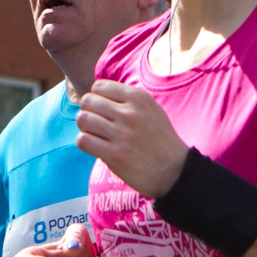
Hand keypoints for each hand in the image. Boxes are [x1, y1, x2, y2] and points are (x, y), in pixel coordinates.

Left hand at [75, 80, 186, 198]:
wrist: (174, 170)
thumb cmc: (160, 140)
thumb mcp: (151, 109)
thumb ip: (127, 99)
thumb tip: (96, 93)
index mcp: (139, 98)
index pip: (99, 86)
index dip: (97, 98)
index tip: (103, 110)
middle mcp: (130, 113)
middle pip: (88, 101)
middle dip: (88, 112)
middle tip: (97, 124)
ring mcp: (121, 134)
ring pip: (83, 119)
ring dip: (85, 128)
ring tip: (96, 135)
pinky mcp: (114, 155)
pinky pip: (83, 140)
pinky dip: (85, 143)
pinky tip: (96, 147)